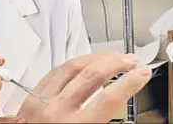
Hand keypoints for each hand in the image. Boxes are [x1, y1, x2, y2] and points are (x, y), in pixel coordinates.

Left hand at [16, 51, 151, 122]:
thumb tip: (125, 119)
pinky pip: (54, 71)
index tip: (143, 73)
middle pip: (92, 76)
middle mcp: (56, 112)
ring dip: (97, 58)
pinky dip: (73, 62)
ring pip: (72, 67)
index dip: (130, 82)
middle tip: (132, 60)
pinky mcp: (29, 98)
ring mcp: (40, 102)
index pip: (109, 98)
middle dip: (117, 63)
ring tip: (113, 56)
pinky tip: (84, 61)